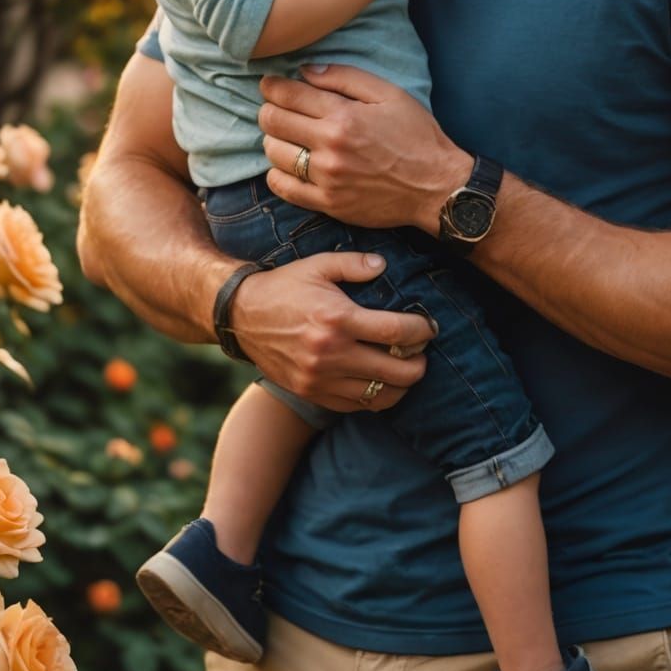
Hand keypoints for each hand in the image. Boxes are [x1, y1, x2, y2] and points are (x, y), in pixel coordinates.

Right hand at [230, 251, 431, 412]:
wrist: (241, 316)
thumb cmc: (284, 286)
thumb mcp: (318, 264)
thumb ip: (355, 264)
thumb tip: (384, 265)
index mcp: (337, 319)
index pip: (397, 332)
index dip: (422, 331)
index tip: (429, 327)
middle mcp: (331, 353)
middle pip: (397, 371)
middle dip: (419, 362)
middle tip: (421, 351)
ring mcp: (320, 379)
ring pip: (380, 396)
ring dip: (402, 385)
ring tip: (405, 369)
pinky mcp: (311, 394)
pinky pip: (357, 406)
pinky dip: (375, 396)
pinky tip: (379, 380)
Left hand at [258, 64, 470, 233]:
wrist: (436, 187)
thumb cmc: (417, 135)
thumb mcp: (389, 94)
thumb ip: (345, 77)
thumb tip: (306, 70)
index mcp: (344, 116)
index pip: (287, 95)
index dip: (272, 86)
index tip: (270, 84)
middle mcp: (330, 147)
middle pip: (273, 123)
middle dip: (268, 110)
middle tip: (275, 108)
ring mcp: (326, 178)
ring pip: (274, 154)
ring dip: (274, 140)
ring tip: (286, 136)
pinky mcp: (328, 203)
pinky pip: (283, 188)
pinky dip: (277, 174)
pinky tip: (288, 165)